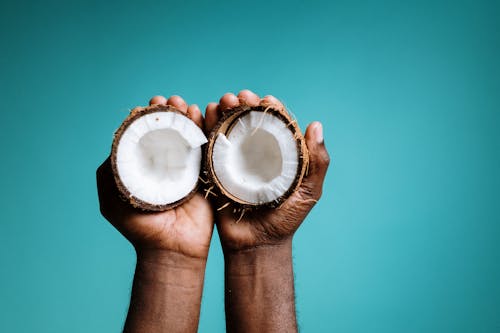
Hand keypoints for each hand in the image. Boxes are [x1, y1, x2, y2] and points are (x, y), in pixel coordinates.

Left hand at [96, 95, 213, 258]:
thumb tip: (117, 142)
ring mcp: (187, 168)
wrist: (171, 249)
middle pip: (169, 131)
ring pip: (188, 136)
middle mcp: (165, 164)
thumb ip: (109, 173)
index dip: (150, 117)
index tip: (153, 104)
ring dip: (188, 117)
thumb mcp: (112, 201)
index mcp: (144, 167)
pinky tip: (203, 115)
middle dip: (170, 112)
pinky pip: (207, 149)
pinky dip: (206, 130)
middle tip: (172, 101)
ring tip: (186, 106)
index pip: (146, 135)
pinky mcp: (207, 175)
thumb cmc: (139, 228)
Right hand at [205, 90, 329, 251]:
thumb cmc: (286, 221)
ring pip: (228, 130)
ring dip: (224, 111)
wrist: (256, 245)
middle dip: (243, 105)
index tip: (265, 98)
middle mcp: (256, 155)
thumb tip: (316, 125)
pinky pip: (210, 147)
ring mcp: (234, 162)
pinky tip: (206, 113)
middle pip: (249, 122)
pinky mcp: (215, 171)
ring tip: (223, 101)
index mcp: (278, 155)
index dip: (270, 108)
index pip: (275, 124)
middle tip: (239, 96)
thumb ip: (317, 163)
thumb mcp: (309, 192)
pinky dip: (207, 128)